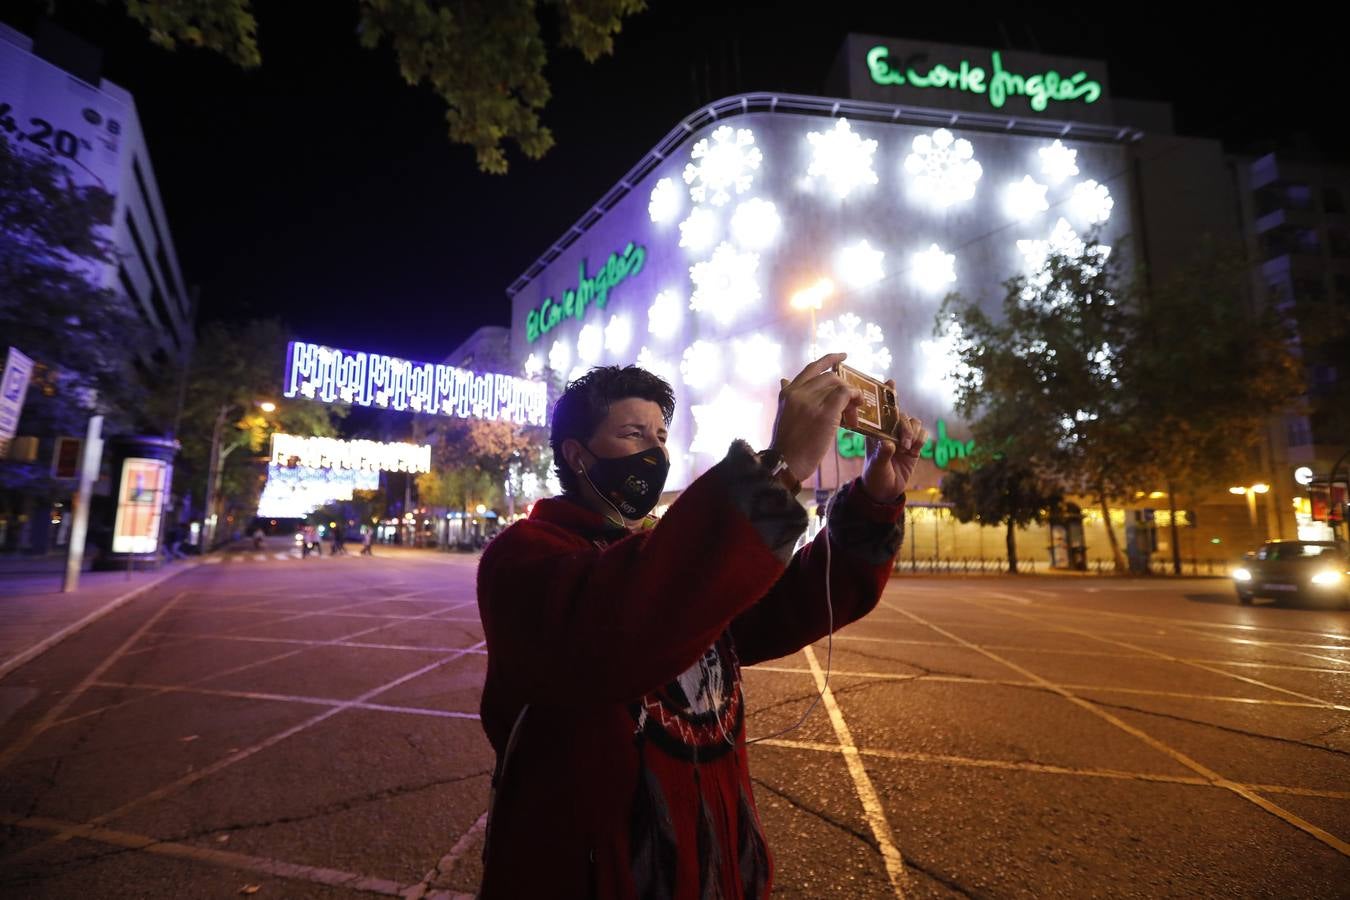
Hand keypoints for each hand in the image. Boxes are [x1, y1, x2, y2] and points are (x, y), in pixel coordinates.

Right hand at [769, 353, 861, 480]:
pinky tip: (857, 410)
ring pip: (840, 385)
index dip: (829, 359)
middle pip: (830, 377)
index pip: (812, 367)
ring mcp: (811, 400)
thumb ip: (789, 397)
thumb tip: (784, 380)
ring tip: (854, 416)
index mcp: (788, 392)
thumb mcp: (783, 414)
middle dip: (845, 388)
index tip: (842, 356)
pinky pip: (846, 394)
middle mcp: (798, 391)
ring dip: (852, 398)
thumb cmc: (786, 445)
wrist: (785, 463)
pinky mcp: (825, 412)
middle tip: (853, 406)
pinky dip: (855, 398)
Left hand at [861, 387, 925, 502]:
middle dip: (905, 425)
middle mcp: (889, 431)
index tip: (891, 382)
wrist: (885, 491)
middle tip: (904, 442)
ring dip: (913, 432)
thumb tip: (889, 444)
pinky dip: (921, 439)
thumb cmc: (875, 477)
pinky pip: (922, 433)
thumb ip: (882, 455)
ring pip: (913, 422)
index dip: (887, 395)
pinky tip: (914, 450)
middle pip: (901, 414)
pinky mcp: (914, 445)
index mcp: (876, 431)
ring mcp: (903, 437)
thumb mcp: (876, 467)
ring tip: (908, 448)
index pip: (881, 410)